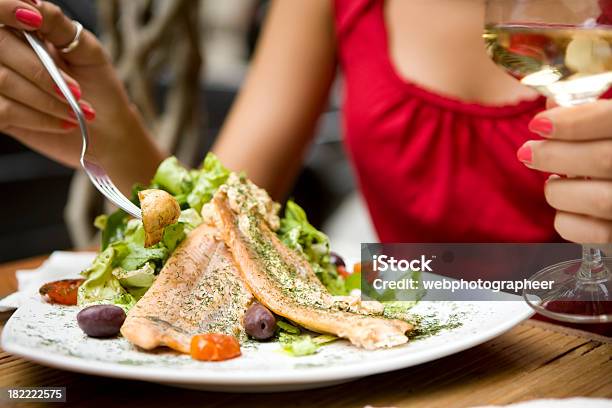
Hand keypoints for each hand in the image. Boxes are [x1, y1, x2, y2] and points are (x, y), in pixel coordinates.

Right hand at [0, 0, 162, 190]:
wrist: (107, 131)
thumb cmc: (99, 86)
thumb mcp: (85, 49)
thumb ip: (57, 24)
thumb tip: (32, 3)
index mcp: (21, 30)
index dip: (6, 10)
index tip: (32, 20)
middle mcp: (4, 54)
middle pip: (0, 47)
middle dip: (41, 72)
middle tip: (76, 91)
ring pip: (3, 81)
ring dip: (45, 99)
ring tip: (75, 110)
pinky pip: (3, 110)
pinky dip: (38, 118)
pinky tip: (64, 123)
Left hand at [518, 99, 611, 242]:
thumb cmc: (607, 149)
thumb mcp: (607, 128)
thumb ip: (589, 115)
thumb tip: (552, 105)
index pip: (611, 119)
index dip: (574, 121)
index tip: (537, 124)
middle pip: (604, 159)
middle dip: (554, 155)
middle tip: (527, 152)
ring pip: (599, 199)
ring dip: (560, 190)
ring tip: (552, 181)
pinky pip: (595, 234)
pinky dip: (567, 220)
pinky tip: (565, 208)